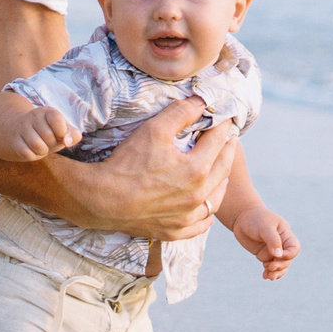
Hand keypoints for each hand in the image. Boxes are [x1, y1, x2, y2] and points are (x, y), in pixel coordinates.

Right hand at [0, 92, 77, 161]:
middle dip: (52, 143)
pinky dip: (34, 156)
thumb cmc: (49, 132)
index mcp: (47, 111)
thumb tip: (67, 142)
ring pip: (37, 146)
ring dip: (43, 151)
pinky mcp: (14, 140)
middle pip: (48, 136)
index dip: (62, 131)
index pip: (56, 119)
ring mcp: (22, 128)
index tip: (60, 133)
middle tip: (48, 141)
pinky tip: (32, 150)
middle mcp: (33, 116)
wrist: (22, 131)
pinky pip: (27, 154)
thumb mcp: (63, 131)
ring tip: (41, 146)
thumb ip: (73, 135)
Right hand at [54, 98, 233, 241]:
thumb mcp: (153, 130)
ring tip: (222, 169)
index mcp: (197, 169)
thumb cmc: (126, 164)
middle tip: (229, 140)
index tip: (225, 118)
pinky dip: (207, 212)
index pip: (218, 141)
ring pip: (216, 198)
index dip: (222, 126)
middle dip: (227, 151)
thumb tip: (201, 101)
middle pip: (223, 169)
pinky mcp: (176, 230)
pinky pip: (202, 223)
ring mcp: (188, 216)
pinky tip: (205, 203)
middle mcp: (198, 195)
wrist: (103, 200)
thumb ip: (180, 113)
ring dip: (222, 181)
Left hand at [230, 206, 297, 279]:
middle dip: (280, 265)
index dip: (289, 255)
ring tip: (269, 276)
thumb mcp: (264, 227)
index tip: (278, 256)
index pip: (294, 248)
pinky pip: (270, 267)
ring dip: (276, 272)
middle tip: (270, 267)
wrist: (242, 218)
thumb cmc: (255, 219)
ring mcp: (273, 250)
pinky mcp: (264, 255)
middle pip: (287, 260)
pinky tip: (265, 276)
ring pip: (279, 265)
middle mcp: (281, 244)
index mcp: (285, 235)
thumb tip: (278, 255)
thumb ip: (272, 240)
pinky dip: (269, 272)